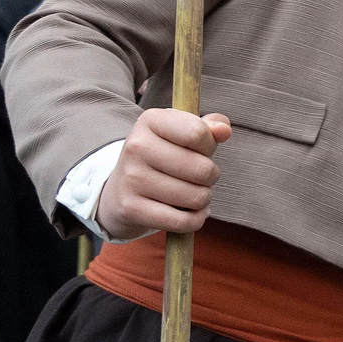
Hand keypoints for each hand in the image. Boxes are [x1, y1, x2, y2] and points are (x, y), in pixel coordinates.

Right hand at [95, 108, 231, 239]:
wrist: (118, 189)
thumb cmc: (162, 156)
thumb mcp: (181, 133)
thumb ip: (209, 126)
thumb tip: (224, 131)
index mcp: (150, 121)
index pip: (199, 133)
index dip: (210, 145)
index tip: (201, 150)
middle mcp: (136, 146)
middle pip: (203, 169)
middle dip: (210, 176)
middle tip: (199, 177)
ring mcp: (131, 178)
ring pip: (196, 197)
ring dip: (203, 198)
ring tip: (192, 193)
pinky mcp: (130, 208)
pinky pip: (182, 221)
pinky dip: (195, 219)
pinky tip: (191, 212)